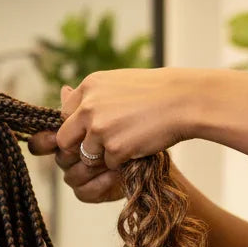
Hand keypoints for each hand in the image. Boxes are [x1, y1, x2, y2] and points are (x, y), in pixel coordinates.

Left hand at [28, 68, 199, 202]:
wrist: (186, 100)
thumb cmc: (155, 92)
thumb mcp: (118, 82)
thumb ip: (91, 95)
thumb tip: (62, 94)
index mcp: (88, 86)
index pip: (64, 114)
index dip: (76, 127)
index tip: (91, 130)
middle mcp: (88, 107)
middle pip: (64, 140)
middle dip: (79, 147)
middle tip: (100, 147)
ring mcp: (100, 128)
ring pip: (88, 155)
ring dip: (105, 155)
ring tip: (129, 140)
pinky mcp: (114, 148)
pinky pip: (110, 164)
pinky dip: (123, 160)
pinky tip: (140, 144)